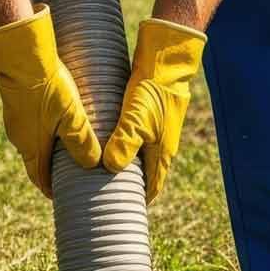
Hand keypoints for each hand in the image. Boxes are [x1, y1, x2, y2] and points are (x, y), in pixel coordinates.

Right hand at [0, 5, 100, 197]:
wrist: (21, 55)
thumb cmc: (47, 88)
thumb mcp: (72, 117)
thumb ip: (83, 142)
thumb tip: (93, 164)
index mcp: (32, 147)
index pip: (39, 178)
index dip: (51, 189)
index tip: (64, 196)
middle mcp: (19, 138)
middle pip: (37, 161)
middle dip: (53, 170)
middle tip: (71, 173)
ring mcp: (15, 120)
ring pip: (34, 142)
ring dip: (49, 148)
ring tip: (69, 147)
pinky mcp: (16, 104)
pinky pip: (31, 125)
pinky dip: (44, 130)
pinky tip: (57, 121)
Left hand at [102, 18, 205, 202]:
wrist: (166, 59)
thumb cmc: (153, 90)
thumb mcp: (135, 119)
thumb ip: (124, 144)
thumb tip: (111, 168)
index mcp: (162, 152)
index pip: (152, 186)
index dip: (139, 200)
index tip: (123, 211)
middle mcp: (162, 144)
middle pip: (145, 172)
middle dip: (129, 184)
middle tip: (106, 194)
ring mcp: (157, 128)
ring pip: (141, 154)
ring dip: (125, 164)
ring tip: (103, 171)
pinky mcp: (150, 113)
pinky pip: (136, 137)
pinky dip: (124, 145)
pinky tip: (109, 141)